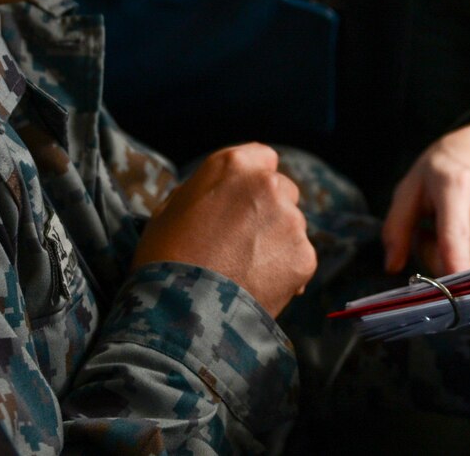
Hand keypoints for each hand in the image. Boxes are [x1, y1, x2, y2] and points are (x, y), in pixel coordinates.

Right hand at [133, 143, 317, 316]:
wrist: (182, 313)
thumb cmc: (165, 259)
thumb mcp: (170, 210)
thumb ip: (203, 191)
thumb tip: (218, 194)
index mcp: (234, 166)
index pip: (262, 157)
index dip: (252, 181)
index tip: (242, 201)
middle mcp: (268, 185)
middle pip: (281, 190)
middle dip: (267, 211)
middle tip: (241, 241)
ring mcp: (290, 220)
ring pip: (291, 224)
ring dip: (276, 241)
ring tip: (245, 270)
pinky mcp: (304, 255)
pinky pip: (299, 257)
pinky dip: (286, 270)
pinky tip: (259, 287)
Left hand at [383, 122, 469, 275]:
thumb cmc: (446, 166)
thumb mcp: (412, 184)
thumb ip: (397, 225)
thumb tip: (392, 267)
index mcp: (458, 188)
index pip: (456, 237)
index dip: (453, 267)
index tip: (455, 295)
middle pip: (455, 263)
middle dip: (437, 257)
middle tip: (434, 228)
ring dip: (461, 257)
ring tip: (460, 224)